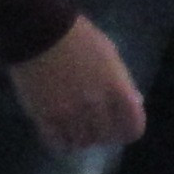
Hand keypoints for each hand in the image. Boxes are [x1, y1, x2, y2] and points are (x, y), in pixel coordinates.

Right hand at [12, 17, 145, 153]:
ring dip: (80, 136)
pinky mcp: (45, 117)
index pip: (133, 128)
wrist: (39, 30)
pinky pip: (57, 142)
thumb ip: (122, 81)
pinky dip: (60, 139)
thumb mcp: (110, 54)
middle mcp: (96, 107)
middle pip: (106, 137)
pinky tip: (58, 129)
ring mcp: (70, 114)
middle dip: (102, 132)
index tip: (119, 124)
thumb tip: (133, 102)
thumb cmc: (78, 37)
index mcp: (117, 90)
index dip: (127, 128)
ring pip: (82, 142)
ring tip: (73, 124)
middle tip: (94, 124)